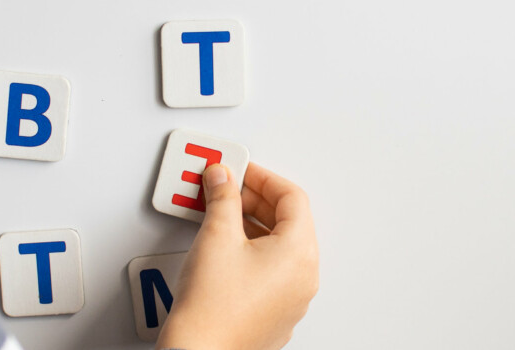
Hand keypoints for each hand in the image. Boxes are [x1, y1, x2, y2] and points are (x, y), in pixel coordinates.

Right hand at [156, 163, 319, 348]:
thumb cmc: (211, 308)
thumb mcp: (216, 236)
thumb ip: (222, 198)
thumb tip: (222, 179)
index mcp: (299, 253)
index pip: (292, 197)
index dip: (262, 177)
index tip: (239, 170)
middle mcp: (303, 277)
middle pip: (287, 222)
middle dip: (254, 200)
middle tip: (226, 189)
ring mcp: (292, 299)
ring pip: (278, 248)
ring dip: (251, 226)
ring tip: (219, 217)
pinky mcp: (275, 314)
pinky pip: (270, 272)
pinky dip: (251, 253)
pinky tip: (224, 249)